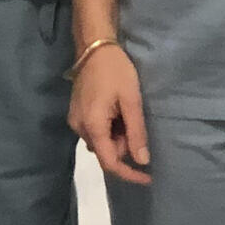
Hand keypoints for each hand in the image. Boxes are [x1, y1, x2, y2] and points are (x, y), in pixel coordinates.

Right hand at [68, 43, 151, 184]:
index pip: (110, 162)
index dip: (130, 173)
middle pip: (106, 151)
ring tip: (125, 109)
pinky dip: (109, 127)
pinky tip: (116, 109)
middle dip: (124, 143)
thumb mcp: (131, 100)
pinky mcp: (76, 113)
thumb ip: (136, 132)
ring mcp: (75, 120)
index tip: (148, 177)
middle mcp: (79, 128)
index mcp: (92, 126)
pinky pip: (95, 131)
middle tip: (135, 117)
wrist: (94, 46)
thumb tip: (142, 161)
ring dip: (117, 135)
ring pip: (101, 141)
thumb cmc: (116, 70)